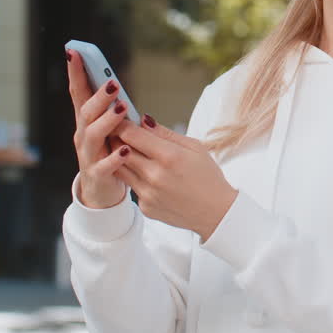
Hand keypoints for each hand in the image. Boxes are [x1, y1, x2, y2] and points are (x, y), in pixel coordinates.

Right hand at [66, 48, 131, 208]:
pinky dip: (114, 157)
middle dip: (98, 96)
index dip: (75, 72)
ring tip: (122, 109)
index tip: (73, 51)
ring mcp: (87, 155)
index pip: (78, 92)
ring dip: (107, 121)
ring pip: (93, 135)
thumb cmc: (108, 153)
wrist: (101, 192)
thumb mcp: (108, 128)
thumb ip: (109, 108)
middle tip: (113, 83)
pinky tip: (125, 149)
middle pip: (86, 112)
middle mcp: (83, 135)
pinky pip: (104, 165)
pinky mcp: (96, 174)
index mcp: (86, 121)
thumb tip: (113, 82)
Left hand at [113, 116, 237, 240]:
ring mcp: (148, 193)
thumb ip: (165, 133)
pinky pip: (131, 187)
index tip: (120, 119)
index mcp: (170, 156)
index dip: (122, 124)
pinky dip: (135, 178)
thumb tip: (144, 120)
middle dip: (117, 138)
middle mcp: (155, 176)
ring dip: (121, 158)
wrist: (216, 213)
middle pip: (120, 150)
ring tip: (130, 152)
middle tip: (119, 132)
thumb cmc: (208, 178)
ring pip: (120, 169)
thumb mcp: (194, 147)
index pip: (131, 134)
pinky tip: (148, 176)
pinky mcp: (146, 206)